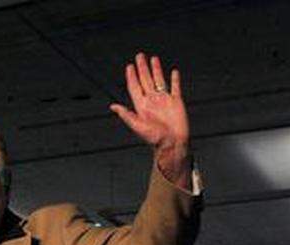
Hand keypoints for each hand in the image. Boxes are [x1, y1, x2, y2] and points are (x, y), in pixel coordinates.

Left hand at [110, 52, 190, 187]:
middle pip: (145, 80)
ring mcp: (164, 100)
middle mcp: (152, 101)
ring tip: (153, 58)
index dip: (131, 76)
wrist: (172, 143)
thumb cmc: (154, 138)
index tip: (129, 66)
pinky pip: (175, 87)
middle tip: (139, 56)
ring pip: (159, 80)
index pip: (134, 87)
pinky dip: (175, 79)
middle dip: (142, 68)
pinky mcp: (176, 102)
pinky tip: (173, 71)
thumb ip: (126, 114)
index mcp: (142, 106)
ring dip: (156, 69)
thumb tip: (112, 106)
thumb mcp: (137, 126)